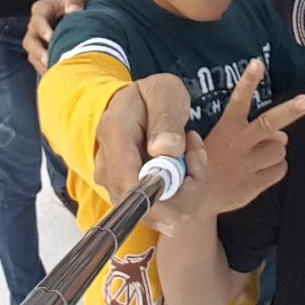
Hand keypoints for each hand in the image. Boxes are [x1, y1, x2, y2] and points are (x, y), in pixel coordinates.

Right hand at [24, 0, 101, 75]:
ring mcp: (38, 40)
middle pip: (30, 40)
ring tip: (53, 71)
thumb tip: (74, 12)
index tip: (51, 38)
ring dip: (41, 63)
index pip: (38, 19)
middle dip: (38, 51)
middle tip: (48, 59)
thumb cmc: (79, 0)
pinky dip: (47, 70)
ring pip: (32, 54)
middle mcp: (36, 26)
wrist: (85, 11)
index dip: (43, 29)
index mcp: (42, 9)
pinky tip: (56, 75)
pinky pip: (39, 64)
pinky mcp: (43, 52)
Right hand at [94, 73, 206, 230]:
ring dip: (186, 187)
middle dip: (185, 189)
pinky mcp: (128, 195)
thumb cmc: (152, 96)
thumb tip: (165, 150)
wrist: (137, 105)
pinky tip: (184, 163)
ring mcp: (115, 184)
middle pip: (145, 206)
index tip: (193, 178)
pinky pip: (160, 208)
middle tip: (197, 152)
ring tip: (191, 150)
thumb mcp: (164, 93)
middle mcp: (108, 167)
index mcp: (114, 136)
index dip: (161, 198)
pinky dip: (182, 190)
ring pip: (157, 211)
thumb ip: (166, 118)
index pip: (129, 186)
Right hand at [197, 60, 304, 215]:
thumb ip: (253, 134)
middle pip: (269, 124)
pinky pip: (280, 169)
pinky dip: (276, 167)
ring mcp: (247, 166)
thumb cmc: (209, 161)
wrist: (193, 200)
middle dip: (290, 111)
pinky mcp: (254, 186)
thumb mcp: (220, 140)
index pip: (238, 101)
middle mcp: (238, 145)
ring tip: (259, 154)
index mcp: (226, 129)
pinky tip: (261, 169)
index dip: (248, 82)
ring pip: (280, 148)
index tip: (257, 63)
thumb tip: (283, 135)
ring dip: (276, 148)